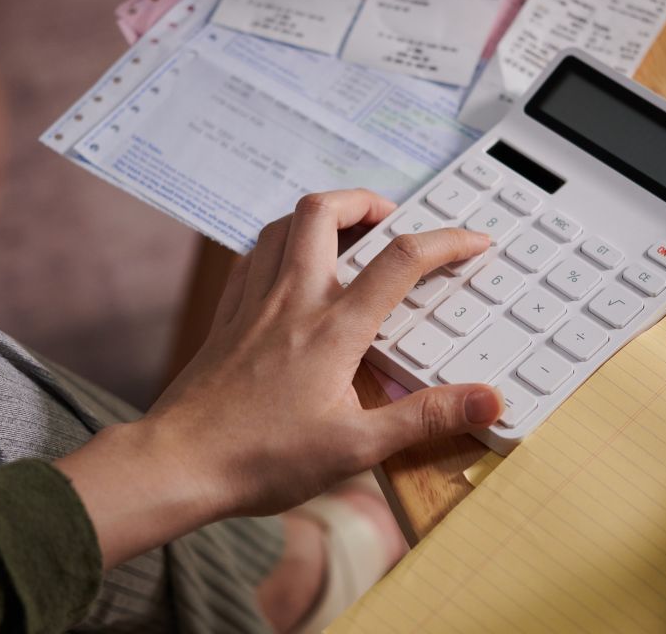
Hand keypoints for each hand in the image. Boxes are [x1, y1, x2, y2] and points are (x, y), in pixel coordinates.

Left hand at [60, 189, 501, 565]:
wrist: (178, 464)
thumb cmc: (262, 459)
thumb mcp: (358, 448)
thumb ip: (426, 418)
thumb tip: (487, 400)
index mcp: (332, 329)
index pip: (400, 261)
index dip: (447, 241)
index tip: (474, 240)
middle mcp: (292, 300)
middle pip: (324, 212)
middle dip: (365, 200)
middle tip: (392, 217)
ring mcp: (253, 303)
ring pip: (283, 224)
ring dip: (321, 214)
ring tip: (348, 232)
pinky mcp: (227, 316)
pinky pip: (252, 255)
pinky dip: (280, 242)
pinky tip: (290, 264)